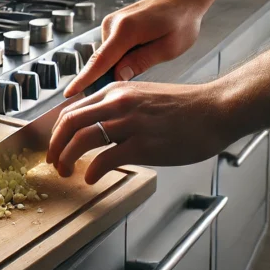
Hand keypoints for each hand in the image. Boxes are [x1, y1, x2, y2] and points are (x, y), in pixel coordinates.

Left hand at [46, 80, 241, 183]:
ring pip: (81, 139)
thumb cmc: (186, 108)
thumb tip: (100, 126)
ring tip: (66, 172)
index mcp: (116, 91)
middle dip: (54, 145)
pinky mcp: (142, 144)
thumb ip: (120, 108)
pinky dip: (91, 171)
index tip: (56, 145)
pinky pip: (105, 159)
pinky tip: (91, 178)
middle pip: (68, 123)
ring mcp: (129, 123)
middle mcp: (118, 103)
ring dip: (66, 158)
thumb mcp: (144, 97)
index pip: (73, 109)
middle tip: (53, 162)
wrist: (216, 110)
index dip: (58, 131)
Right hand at [64, 0, 208, 97]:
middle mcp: (112, 24)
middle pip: (100, 60)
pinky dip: (118, 58)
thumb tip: (117, 77)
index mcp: (126, 29)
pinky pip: (109, 49)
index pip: (100, 60)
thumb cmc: (181, 21)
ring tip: (146, 59)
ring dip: (117, 66)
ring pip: (106, 56)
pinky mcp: (111, 25)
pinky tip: (139, 53)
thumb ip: (141, 62)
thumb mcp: (168, 48)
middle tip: (130, 86)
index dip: (84, 79)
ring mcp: (110, 23)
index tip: (70, 93)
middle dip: (107, 77)